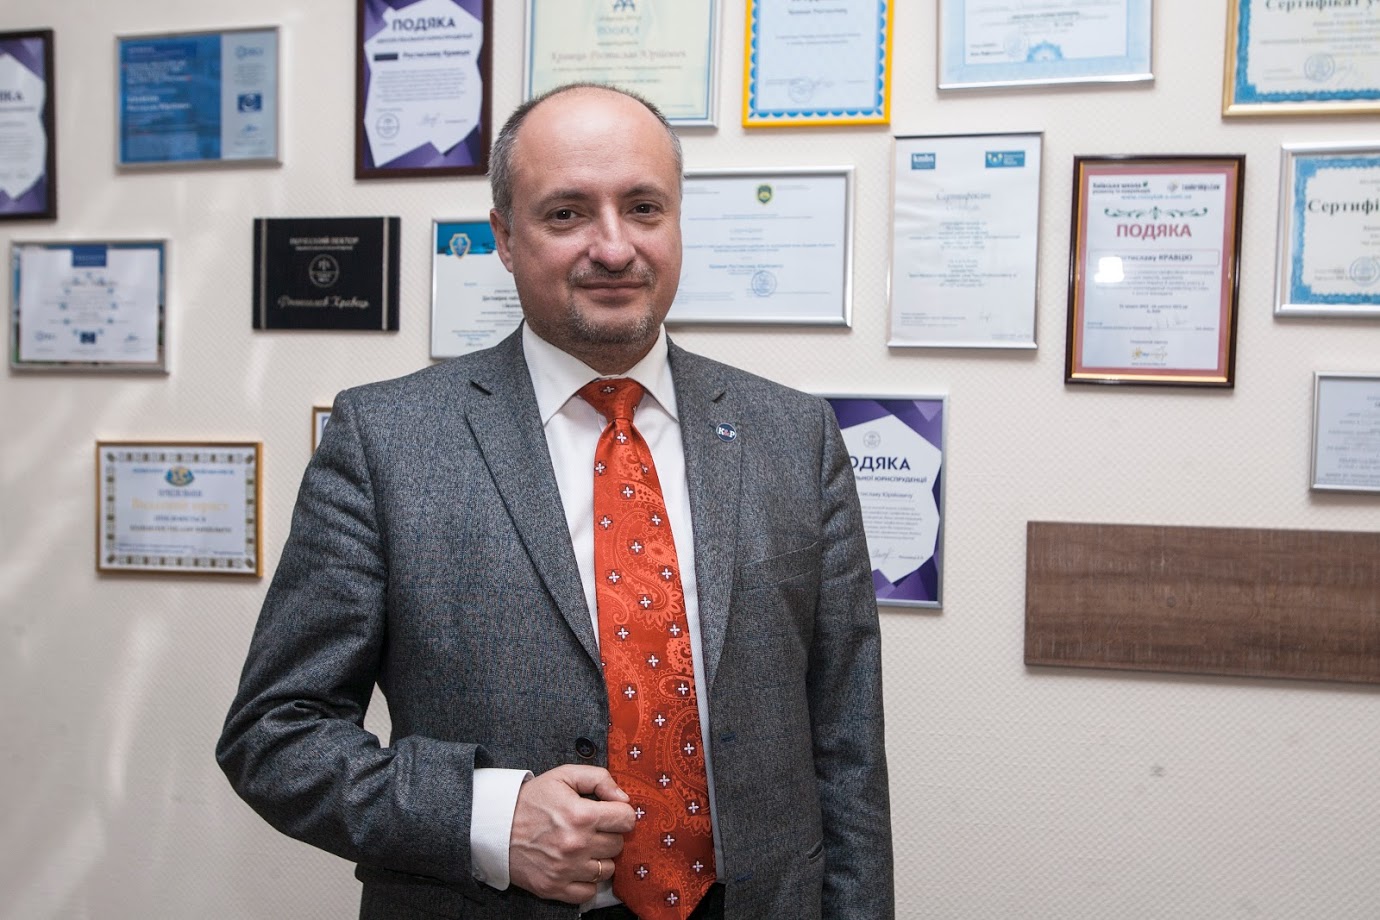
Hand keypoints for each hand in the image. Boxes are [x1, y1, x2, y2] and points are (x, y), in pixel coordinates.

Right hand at [508, 764, 635, 902]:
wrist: (495, 826)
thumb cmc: (531, 800)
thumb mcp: (564, 776)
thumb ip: (598, 778)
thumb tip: (623, 798)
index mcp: (581, 815)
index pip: (626, 819)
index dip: (620, 813)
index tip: (610, 812)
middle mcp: (576, 845)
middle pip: (618, 844)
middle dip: (609, 833)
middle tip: (591, 828)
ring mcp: (566, 869)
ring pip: (608, 869)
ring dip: (599, 858)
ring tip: (583, 846)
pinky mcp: (554, 888)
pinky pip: (589, 891)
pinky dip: (587, 881)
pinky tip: (576, 866)